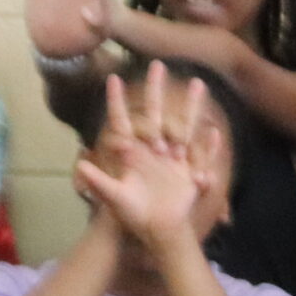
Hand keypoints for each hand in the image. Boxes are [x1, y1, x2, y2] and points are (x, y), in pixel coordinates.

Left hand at [74, 63, 225, 250]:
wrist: (158, 231)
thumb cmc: (133, 215)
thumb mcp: (115, 197)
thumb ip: (99, 182)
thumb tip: (79, 166)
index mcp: (132, 152)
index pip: (122, 121)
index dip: (117, 101)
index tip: (114, 79)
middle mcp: (152, 149)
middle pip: (155, 113)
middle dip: (156, 88)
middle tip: (158, 64)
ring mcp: (172, 158)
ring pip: (183, 125)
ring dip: (192, 106)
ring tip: (200, 83)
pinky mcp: (188, 171)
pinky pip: (201, 154)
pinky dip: (209, 146)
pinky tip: (216, 132)